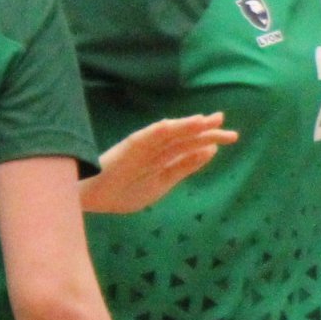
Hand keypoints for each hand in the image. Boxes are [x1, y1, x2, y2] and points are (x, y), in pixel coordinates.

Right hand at [81, 112, 234, 214]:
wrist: (91, 199)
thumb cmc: (123, 192)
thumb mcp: (164, 182)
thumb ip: (185, 166)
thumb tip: (211, 150)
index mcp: (164, 157)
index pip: (190, 145)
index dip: (209, 138)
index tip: (230, 135)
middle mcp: (155, 149)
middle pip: (184, 137)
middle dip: (205, 130)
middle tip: (225, 123)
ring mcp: (141, 148)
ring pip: (168, 134)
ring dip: (186, 126)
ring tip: (206, 120)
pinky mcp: (127, 149)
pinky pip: (145, 138)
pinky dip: (159, 131)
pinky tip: (173, 125)